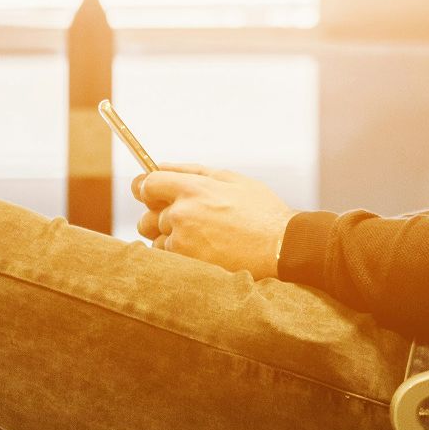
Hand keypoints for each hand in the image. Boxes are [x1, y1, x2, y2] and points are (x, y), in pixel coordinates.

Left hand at [131, 163, 295, 279]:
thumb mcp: (232, 179)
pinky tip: (204, 253)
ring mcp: (182, 241)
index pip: (147, 185)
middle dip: (160, 219)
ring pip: (156, 240)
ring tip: (202, 239)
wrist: (281, 248)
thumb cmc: (261, 212)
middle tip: (188, 222)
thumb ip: (191, 170)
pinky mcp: (186, 264)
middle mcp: (182, 214)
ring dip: (170, 240)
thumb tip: (159, 165)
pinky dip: (179, 257)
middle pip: (147, 216)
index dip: (148, 190)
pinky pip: (168, 259)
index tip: (154, 196)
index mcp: (193, 188)